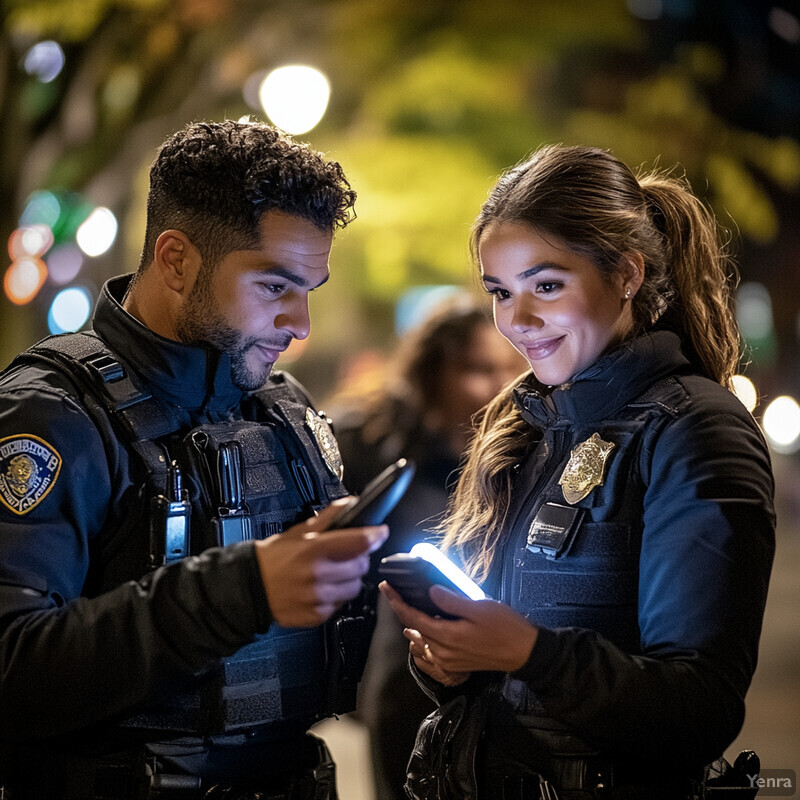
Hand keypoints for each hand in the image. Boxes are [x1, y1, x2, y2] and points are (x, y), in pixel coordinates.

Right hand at [256, 499, 387, 627]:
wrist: (251, 586)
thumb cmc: (274, 557)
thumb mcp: (300, 531)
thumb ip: (328, 517)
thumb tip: (349, 503)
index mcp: (314, 550)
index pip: (358, 541)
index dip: (375, 535)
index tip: (380, 532)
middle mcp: (318, 575)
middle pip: (361, 566)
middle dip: (358, 558)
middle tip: (347, 554)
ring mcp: (317, 597)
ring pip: (355, 587)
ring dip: (350, 578)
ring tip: (334, 572)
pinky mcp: (316, 615)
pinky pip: (340, 604)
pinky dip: (337, 595)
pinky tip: (323, 587)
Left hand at [379, 580, 537, 679]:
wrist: (523, 652)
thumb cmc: (505, 628)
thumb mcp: (479, 608)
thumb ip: (452, 601)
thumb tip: (430, 592)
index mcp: (447, 637)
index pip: (412, 617)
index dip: (396, 601)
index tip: (385, 586)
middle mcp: (443, 652)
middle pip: (413, 628)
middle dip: (401, 609)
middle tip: (393, 591)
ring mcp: (448, 660)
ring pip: (420, 639)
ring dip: (411, 622)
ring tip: (404, 604)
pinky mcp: (455, 662)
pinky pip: (430, 648)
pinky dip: (423, 634)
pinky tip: (424, 625)